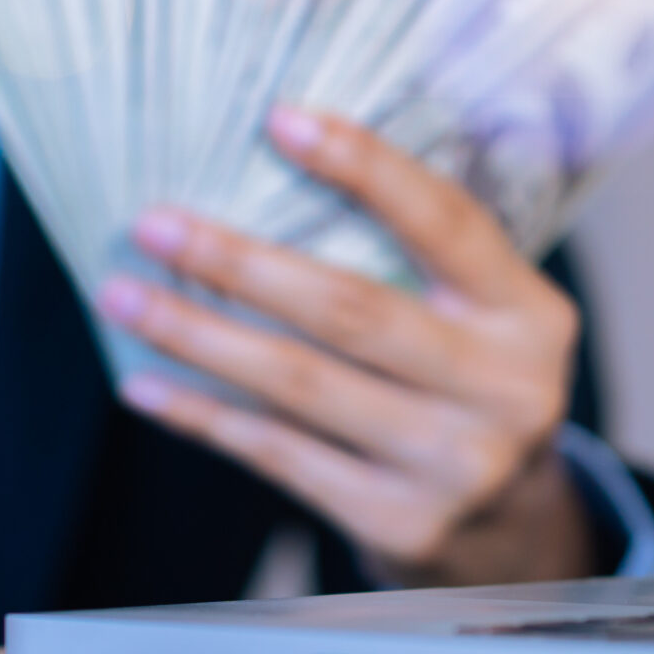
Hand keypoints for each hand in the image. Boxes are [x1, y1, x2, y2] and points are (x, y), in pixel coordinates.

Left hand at [94, 106, 594, 586]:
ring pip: (300, 384)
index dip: (364, 166)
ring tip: (123, 296)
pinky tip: (146, 386)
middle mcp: (505, 389)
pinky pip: (279, 455)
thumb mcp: (484, 317)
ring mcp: (456, 465)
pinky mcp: (402, 523)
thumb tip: (281, 156)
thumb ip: (419, 254)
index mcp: (530, 315)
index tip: (279, 119)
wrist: (511, 535)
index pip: (446, 221)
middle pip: (351, 308)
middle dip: (239, 261)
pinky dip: (204, 416)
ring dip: (197, 336)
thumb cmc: (469, 389)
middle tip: (154, 224)